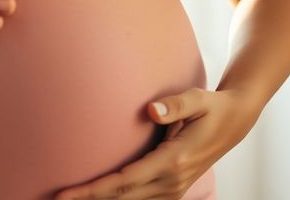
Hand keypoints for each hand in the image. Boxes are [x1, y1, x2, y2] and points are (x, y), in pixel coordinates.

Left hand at [53, 88, 262, 199]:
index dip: (92, 190)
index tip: (65, 194)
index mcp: (174, 161)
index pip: (124, 182)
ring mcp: (174, 189)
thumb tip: (150, 110)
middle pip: (121, 198)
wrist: (235, 122)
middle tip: (54, 199)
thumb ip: (175, 105)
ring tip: (71, 199)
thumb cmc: (211, 107)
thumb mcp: (198, 99)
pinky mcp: (172, 190)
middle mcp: (172, 181)